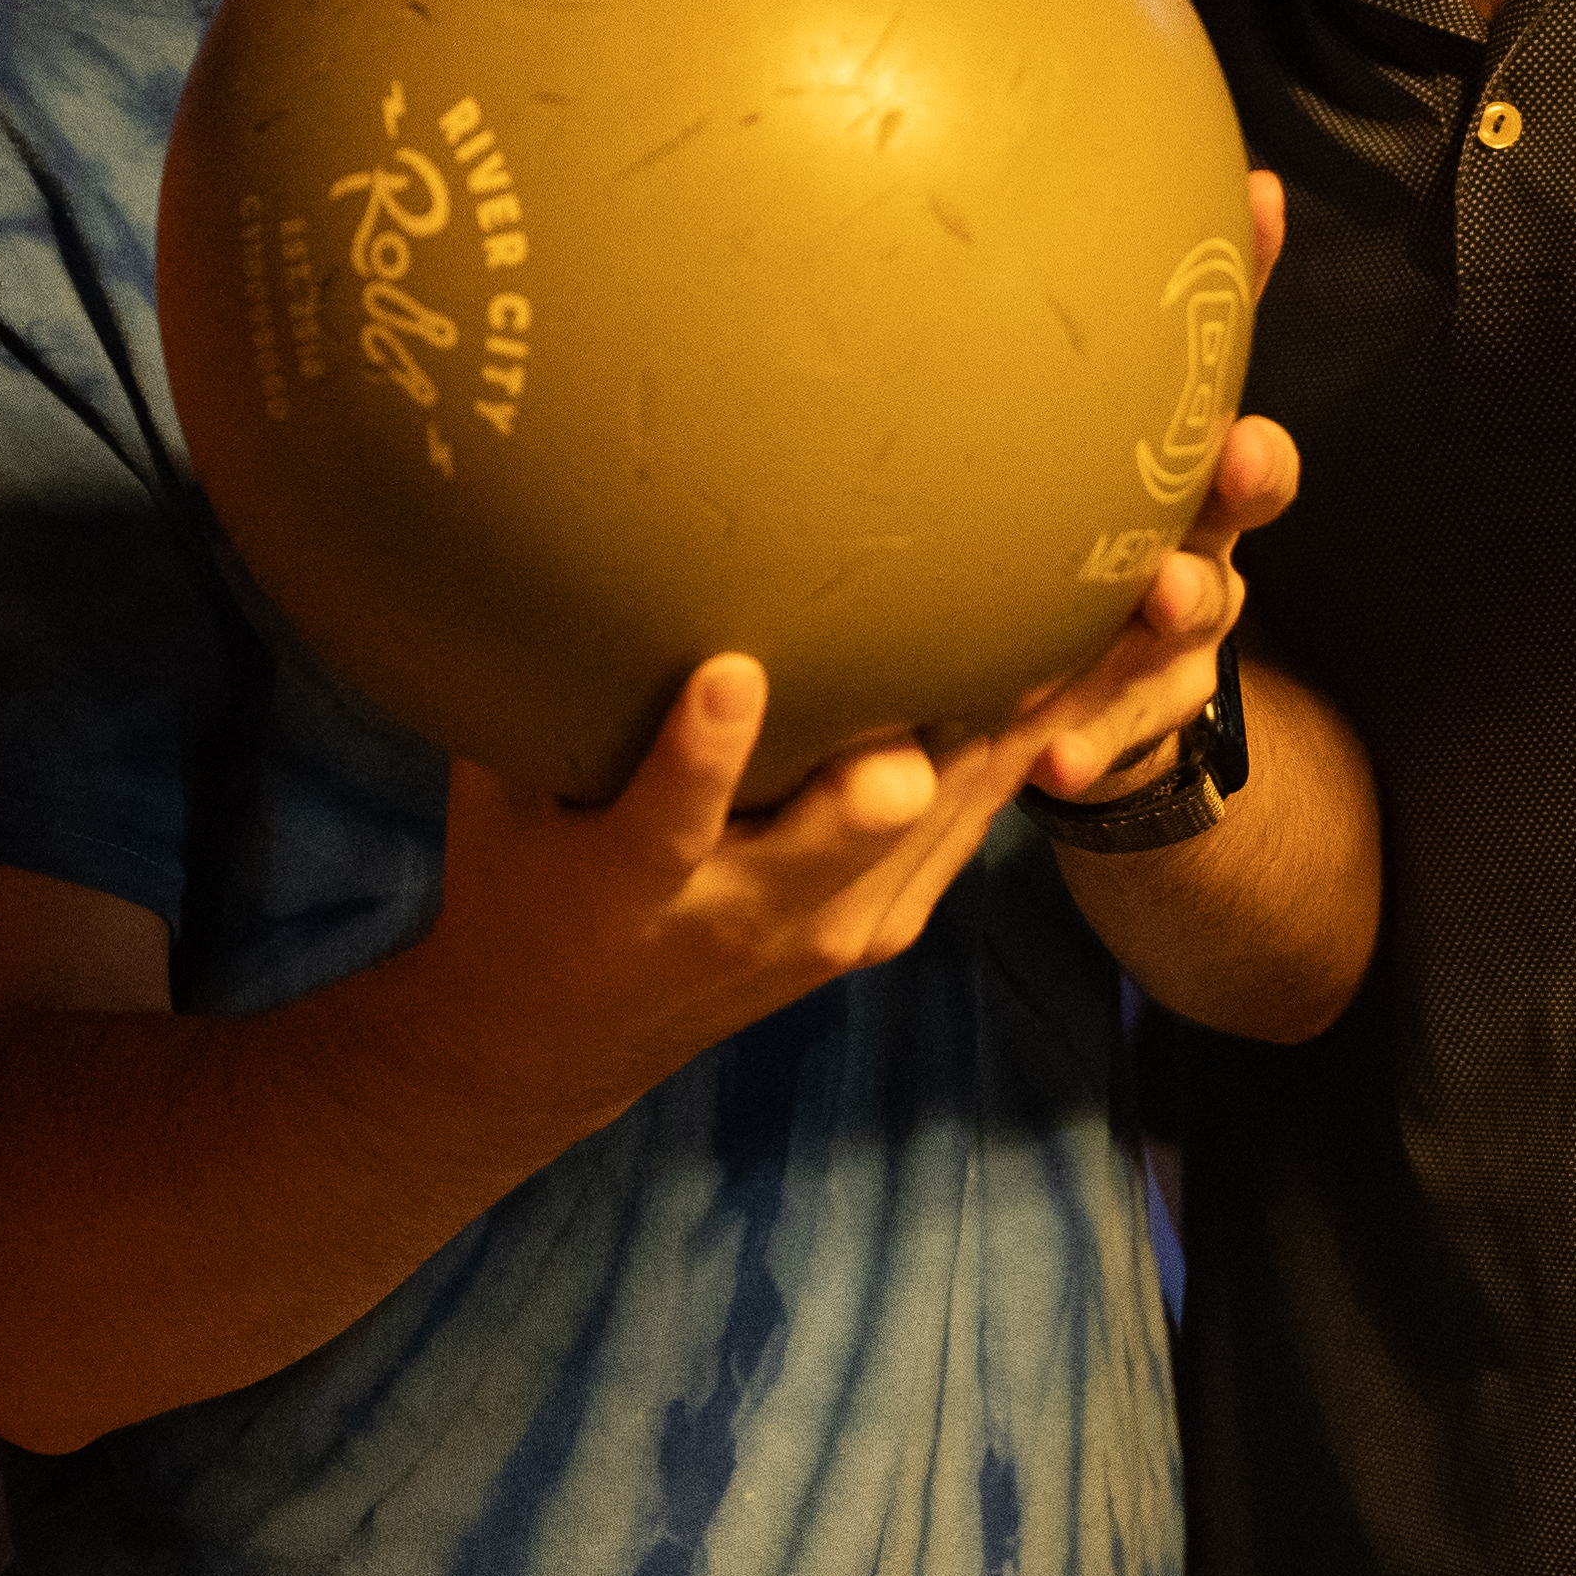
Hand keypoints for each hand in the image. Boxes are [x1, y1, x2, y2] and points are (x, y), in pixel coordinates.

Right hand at [410, 659, 1062, 1125]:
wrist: (556, 1042)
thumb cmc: (519, 883)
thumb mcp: (494, 801)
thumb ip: (533, 694)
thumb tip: (543, 533)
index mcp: (627, 882)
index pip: (666, 820)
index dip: (702, 755)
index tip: (729, 673)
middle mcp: (740, 917)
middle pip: (853, 832)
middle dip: (913, 749)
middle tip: (979, 624)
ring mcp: (824, 933)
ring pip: (942, 825)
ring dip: (1008, 733)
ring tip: (1082, 629)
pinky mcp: (877, 932)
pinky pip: (965, 837)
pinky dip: (1014, 762)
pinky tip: (1073, 683)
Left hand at [1023, 164, 1287, 809]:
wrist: (1071, 714)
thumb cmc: (1045, 558)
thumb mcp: (1031, 457)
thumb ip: (1011, 365)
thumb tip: (965, 222)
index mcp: (1169, 458)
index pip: (1212, 345)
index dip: (1247, 272)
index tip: (1256, 203)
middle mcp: (1195, 533)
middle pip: (1241, 490)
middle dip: (1250, 469)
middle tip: (1240, 453)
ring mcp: (1177, 634)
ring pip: (1199, 610)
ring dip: (1184, 600)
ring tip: (1159, 597)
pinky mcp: (1138, 721)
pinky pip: (1119, 734)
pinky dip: (1095, 744)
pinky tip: (1056, 762)